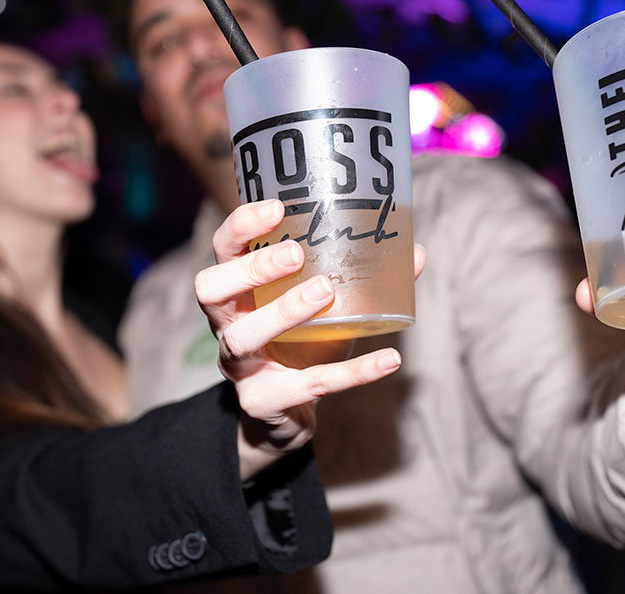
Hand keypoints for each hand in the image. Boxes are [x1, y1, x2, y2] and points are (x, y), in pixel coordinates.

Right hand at [195, 199, 423, 478]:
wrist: (283, 416)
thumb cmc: (299, 346)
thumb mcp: (323, 309)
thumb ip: (360, 278)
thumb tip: (414, 250)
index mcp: (237, 292)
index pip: (222, 250)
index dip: (241, 227)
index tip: (277, 207)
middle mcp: (227, 325)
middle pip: (211, 290)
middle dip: (251, 268)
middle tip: (296, 255)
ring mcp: (239, 367)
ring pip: (243, 339)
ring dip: (283, 312)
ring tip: (326, 292)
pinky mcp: (263, 402)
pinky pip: (307, 386)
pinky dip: (352, 373)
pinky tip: (388, 359)